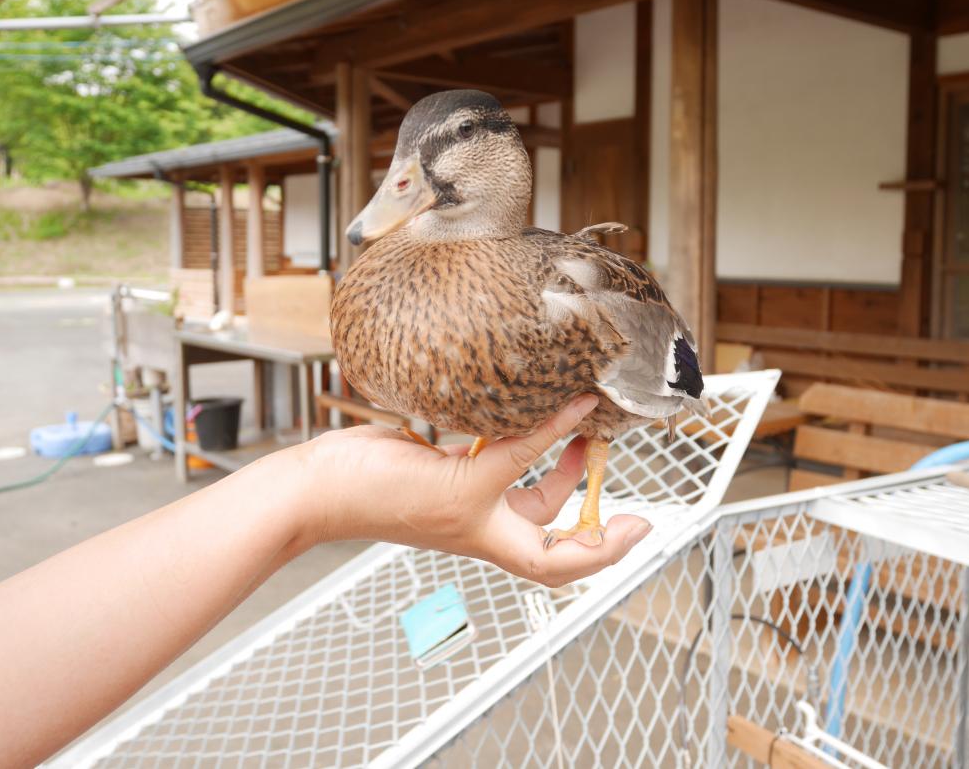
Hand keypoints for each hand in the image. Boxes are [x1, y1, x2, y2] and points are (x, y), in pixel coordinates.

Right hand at [295, 395, 651, 586]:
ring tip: (580, 419)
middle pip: (552, 522)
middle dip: (585, 490)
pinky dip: (520, 433)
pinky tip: (529, 406)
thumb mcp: (470, 472)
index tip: (643, 523)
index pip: (562, 562)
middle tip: (607, 448)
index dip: (606, 550)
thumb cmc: (384, 495)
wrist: (325, 481)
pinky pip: (498, 451)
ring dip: (557, 456)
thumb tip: (579, 410)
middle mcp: (484, 521)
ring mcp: (467, 493)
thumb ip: (526, 443)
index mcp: (490, 538)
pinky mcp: (449, 463)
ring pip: (528, 483)